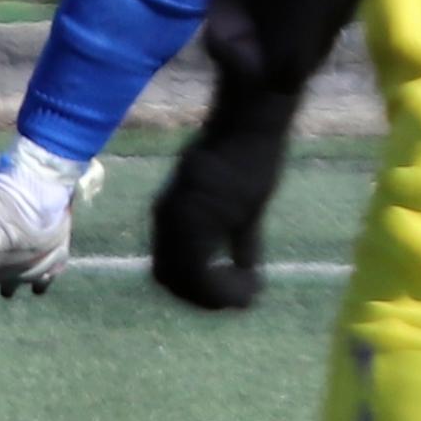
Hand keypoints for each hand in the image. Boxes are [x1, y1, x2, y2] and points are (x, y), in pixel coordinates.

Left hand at [149, 89, 293, 314]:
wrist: (253, 121)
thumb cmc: (252, 154)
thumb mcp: (244, 204)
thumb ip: (240, 240)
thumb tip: (246, 267)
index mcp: (171, 214)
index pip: (166, 268)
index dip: (193, 289)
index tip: (227, 292)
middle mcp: (168, 218)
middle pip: (169, 278)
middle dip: (202, 297)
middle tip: (238, 299)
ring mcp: (181, 217)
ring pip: (184, 279)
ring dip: (214, 296)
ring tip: (248, 292)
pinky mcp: (199, 215)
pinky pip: (202, 271)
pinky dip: (223, 287)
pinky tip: (253, 283)